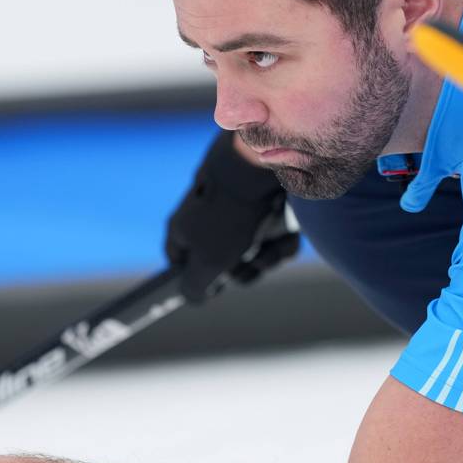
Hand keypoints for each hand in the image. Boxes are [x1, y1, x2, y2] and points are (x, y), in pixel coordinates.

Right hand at [166, 131, 297, 302]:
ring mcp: (244, 212)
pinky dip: (282, 243)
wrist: (266, 165)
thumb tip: (193, 296)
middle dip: (237, 272)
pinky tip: (284, 236)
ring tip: (266, 252)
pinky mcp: (274, 206)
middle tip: (240, 271)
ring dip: (263, 261)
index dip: (192, 277)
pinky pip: (278, 238)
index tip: (207, 289)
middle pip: (223, 261)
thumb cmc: (229, 216)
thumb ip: (193, 287)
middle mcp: (213, 217)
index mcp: (186, 226)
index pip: (179, 258)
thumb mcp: (206, 262)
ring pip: (255, 252)